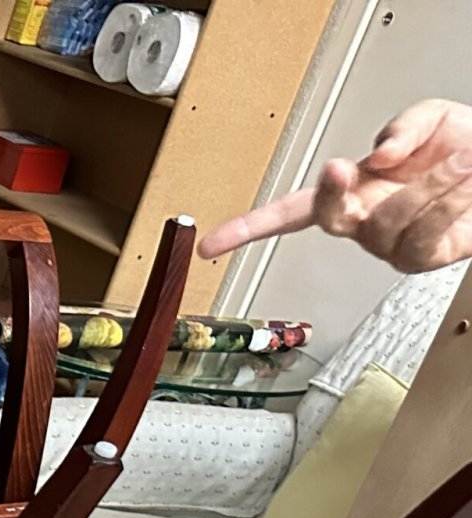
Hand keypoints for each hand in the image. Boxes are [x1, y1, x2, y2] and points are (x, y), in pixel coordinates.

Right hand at [198, 99, 471, 271]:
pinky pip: (425, 235)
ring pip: (391, 220)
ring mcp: (390, 245)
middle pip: (330, 218)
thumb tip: (378, 158)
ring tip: (463, 159)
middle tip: (342, 169)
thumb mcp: (430, 119)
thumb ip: (401, 128)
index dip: (248, 229)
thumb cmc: (462, 147)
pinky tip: (465, 179)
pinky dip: (448, 202)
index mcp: (349, 191)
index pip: (288, 213)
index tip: (211, 244)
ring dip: (432, 183)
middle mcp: (362, 222)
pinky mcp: (423, 258)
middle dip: (333, 194)